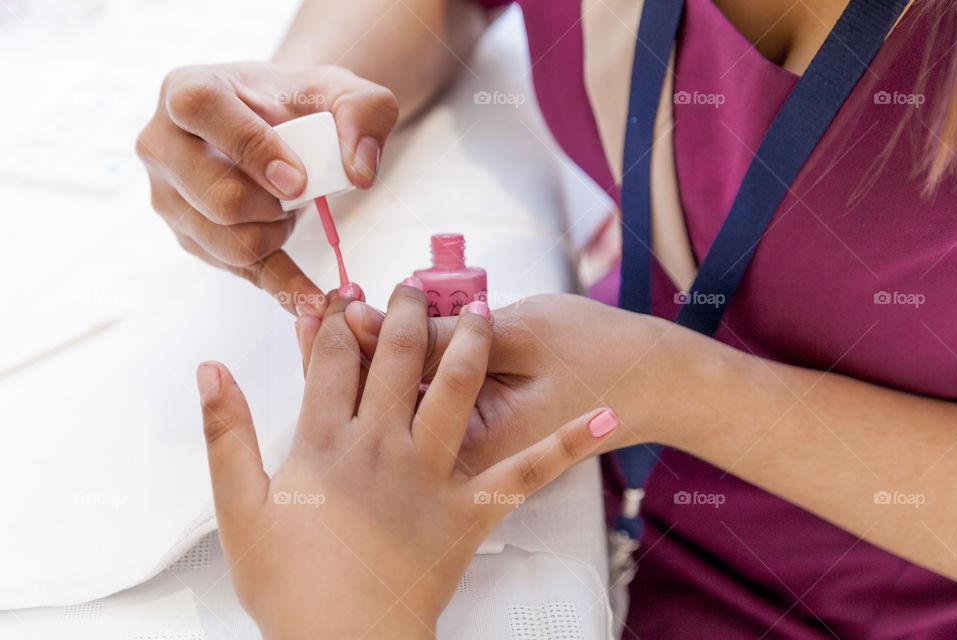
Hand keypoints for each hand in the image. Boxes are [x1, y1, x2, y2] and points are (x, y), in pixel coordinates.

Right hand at [137, 62, 397, 314]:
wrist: (285, 126)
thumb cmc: (304, 105)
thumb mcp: (344, 92)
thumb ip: (366, 113)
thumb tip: (360, 172)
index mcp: (187, 89)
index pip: (200, 109)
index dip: (251, 147)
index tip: (298, 180)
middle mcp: (163, 144)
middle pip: (215, 196)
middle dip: (273, 207)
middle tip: (303, 194)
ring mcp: (169, 196)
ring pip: (224, 242)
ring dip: (276, 235)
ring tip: (291, 207)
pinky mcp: (190, 236)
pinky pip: (238, 271)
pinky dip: (282, 284)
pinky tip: (312, 298)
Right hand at [196, 287, 618, 638]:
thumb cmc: (286, 585)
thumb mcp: (238, 509)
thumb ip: (225, 433)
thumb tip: (211, 367)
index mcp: (323, 442)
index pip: (330, 362)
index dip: (336, 321)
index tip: (345, 292)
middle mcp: (380, 445)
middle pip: (393, 361)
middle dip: (402, 315)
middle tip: (414, 284)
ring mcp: (429, 475)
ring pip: (454, 392)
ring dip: (470, 346)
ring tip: (483, 310)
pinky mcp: (470, 510)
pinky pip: (526, 472)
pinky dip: (566, 444)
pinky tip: (600, 417)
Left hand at [344, 293, 685, 473]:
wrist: (653, 384)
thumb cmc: (595, 355)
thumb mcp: (520, 336)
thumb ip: (444, 339)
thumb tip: (372, 322)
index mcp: (471, 445)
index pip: (387, 389)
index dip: (352, 340)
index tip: (333, 301)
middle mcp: (459, 462)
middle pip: (376, 405)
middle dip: (344, 350)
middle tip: (323, 302)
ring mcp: (465, 457)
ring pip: (390, 409)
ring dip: (363, 360)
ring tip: (336, 314)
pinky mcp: (474, 441)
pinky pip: (418, 406)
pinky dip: (394, 371)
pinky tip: (377, 340)